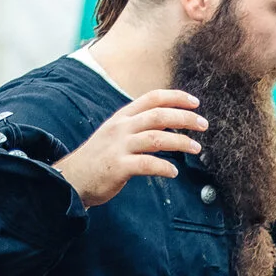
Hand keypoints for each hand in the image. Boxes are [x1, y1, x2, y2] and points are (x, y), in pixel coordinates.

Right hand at [53, 89, 206, 206]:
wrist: (71, 178)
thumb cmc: (99, 158)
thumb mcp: (115, 134)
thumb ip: (138, 127)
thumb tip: (169, 125)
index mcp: (122, 117)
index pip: (152, 98)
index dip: (175, 97)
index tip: (195, 102)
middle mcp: (121, 128)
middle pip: (158, 116)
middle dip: (185, 119)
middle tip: (204, 125)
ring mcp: (118, 147)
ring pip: (156, 139)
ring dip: (181, 142)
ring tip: (196, 148)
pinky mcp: (118, 167)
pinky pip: (147, 164)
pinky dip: (164, 167)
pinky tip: (174, 172)